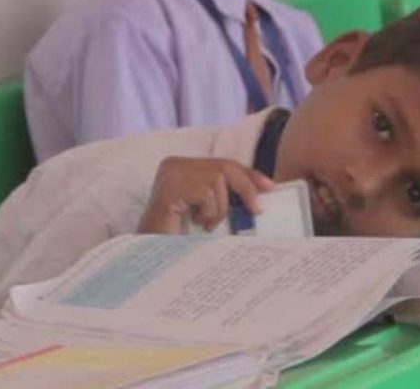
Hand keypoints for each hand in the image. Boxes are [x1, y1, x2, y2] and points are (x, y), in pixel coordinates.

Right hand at [138, 157, 273, 233]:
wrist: (150, 255)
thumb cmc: (179, 234)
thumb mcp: (206, 208)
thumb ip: (224, 194)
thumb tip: (260, 190)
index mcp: (181, 165)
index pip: (223, 163)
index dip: (248, 174)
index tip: (269, 187)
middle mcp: (173, 164)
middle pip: (224, 167)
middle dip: (246, 187)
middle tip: (257, 209)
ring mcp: (170, 174)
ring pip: (218, 182)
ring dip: (219, 209)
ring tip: (204, 223)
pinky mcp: (171, 187)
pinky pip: (208, 194)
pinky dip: (210, 212)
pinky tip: (196, 223)